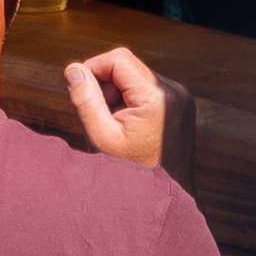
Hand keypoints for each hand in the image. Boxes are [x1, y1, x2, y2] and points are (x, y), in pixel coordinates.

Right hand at [63, 47, 180, 173]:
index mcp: (157, 98)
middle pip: (127, 67)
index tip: (81, 91)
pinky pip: (148, 89)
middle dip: (106, 86)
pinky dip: (132, 101)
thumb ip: (84, 100)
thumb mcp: (100, 138)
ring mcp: (181, 97)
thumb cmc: (131, 173)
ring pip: (136, 77)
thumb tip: (74, 69)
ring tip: (117, 125)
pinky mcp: (181, 103)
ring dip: (118, 95)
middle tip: (101, 117)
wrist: (164, 196)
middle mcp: (175, 92)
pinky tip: (131, 126)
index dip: (93, 68)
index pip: (118, 59)